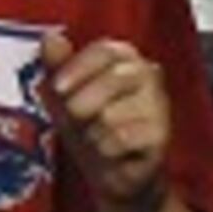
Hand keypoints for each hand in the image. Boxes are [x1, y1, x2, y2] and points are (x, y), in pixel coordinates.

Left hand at [41, 30, 179, 211]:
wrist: (111, 174)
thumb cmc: (87, 125)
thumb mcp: (63, 94)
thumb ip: (56, 65)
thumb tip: (50, 37)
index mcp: (124, 56)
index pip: (105, 50)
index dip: (78, 68)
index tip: (57, 88)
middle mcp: (149, 74)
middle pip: (112, 80)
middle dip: (82, 103)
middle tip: (76, 118)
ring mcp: (159, 105)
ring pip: (112, 115)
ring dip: (93, 132)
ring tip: (97, 138)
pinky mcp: (162, 136)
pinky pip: (121, 140)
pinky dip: (105, 149)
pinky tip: (111, 152)